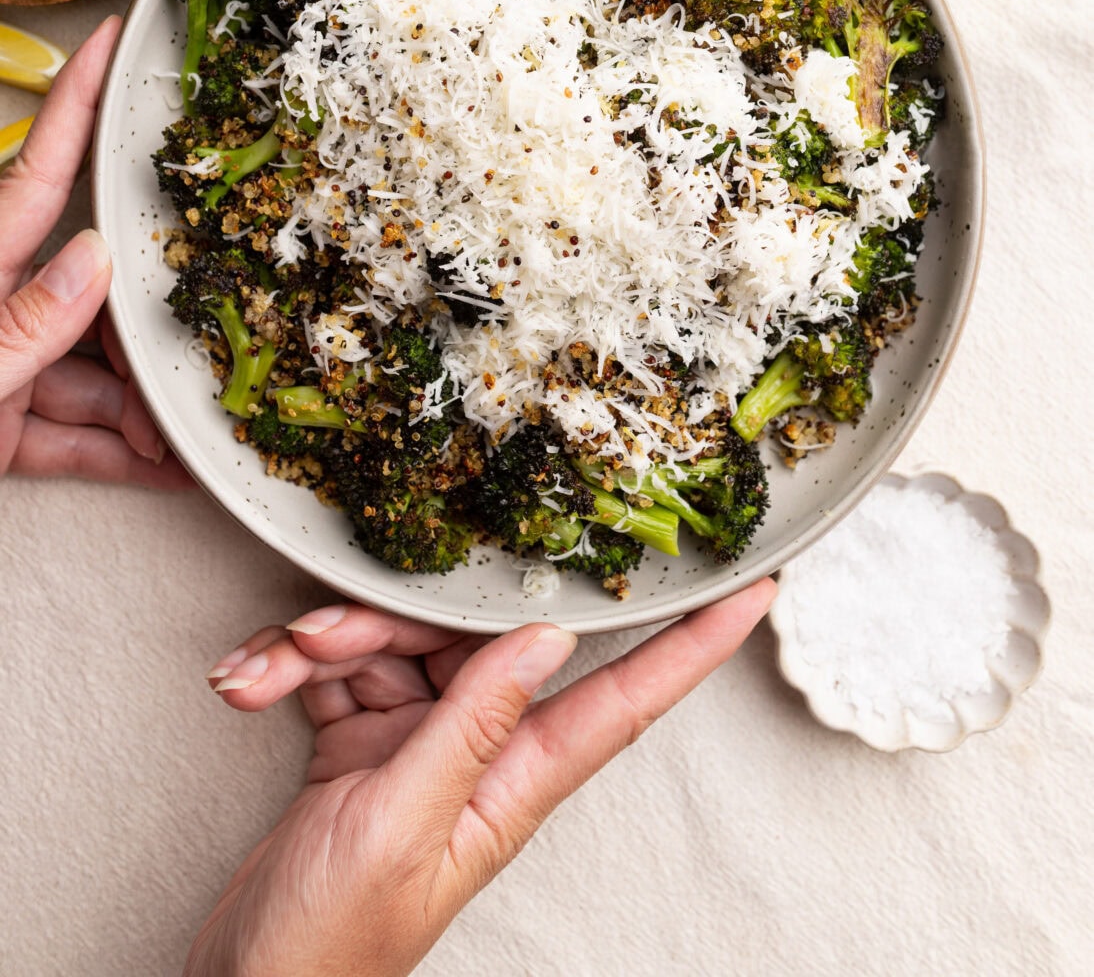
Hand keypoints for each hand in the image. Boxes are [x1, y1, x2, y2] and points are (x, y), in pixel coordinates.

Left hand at [0, 14, 189, 487]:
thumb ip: (24, 323)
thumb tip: (95, 258)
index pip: (39, 168)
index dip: (77, 98)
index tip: (112, 39)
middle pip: (93, 291)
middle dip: (149, 331)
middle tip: (198, 350)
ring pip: (91, 371)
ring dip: (139, 410)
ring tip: (181, 435)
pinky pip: (69, 433)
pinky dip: (114, 453)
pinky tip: (163, 467)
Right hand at [188, 580, 774, 976]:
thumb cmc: (331, 942)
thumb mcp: (403, 824)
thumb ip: (474, 723)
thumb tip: (546, 637)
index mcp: (517, 779)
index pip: (628, 699)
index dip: (694, 645)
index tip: (752, 590)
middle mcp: (480, 752)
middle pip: (470, 636)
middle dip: (386, 621)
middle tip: (325, 640)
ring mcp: (422, 744)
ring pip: (394, 642)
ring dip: (323, 649)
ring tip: (272, 675)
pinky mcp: (366, 740)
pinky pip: (342, 671)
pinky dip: (294, 670)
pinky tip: (254, 684)